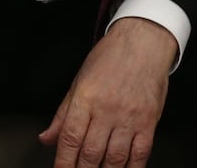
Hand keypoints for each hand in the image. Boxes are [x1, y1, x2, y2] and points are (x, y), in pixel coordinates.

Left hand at [39, 17, 175, 167]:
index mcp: (86, 99)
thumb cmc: (112, 57)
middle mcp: (107, 109)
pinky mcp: (149, 119)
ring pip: (115, 158)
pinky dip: (132, 167)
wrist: (145, 40)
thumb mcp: (79, 81)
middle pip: (90, 154)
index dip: (63, 163)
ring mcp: (130, 116)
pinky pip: (141, 152)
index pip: (69, 140)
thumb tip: (47, 138)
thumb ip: (63, 114)